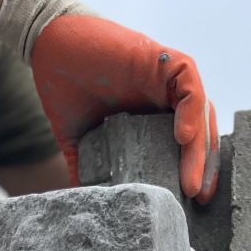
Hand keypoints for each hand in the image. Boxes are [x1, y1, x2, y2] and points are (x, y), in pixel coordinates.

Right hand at [29, 14, 220, 202]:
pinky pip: (189, 83)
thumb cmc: (62, 88)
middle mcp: (162, 96)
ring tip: (192, 183)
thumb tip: (88, 203)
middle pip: (199, 131)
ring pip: (199, 111)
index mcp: (148, 116)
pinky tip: (182, 138)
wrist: (47, 46)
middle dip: (203, 166)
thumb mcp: (77, 140)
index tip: (189, 201)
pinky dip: (192, 110)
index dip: (190, 172)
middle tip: (197, 198)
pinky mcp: (160, 58)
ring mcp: (163, 77)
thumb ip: (87, 168)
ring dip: (200, 147)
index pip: (183, 146)